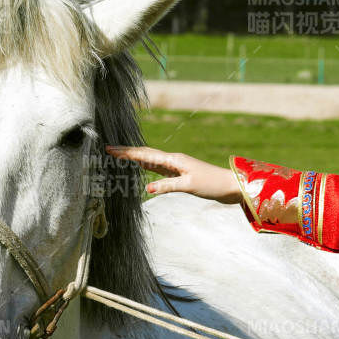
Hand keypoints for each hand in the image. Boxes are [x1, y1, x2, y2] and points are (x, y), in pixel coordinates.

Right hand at [104, 145, 242, 203]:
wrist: (230, 186)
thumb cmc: (212, 184)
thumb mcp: (189, 186)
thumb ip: (168, 186)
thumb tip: (147, 189)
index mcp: (174, 160)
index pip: (145, 155)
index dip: (127, 153)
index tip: (110, 150)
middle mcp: (173, 160)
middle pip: (145, 154)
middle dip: (127, 152)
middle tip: (108, 149)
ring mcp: (176, 166)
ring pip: (151, 159)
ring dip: (135, 157)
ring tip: (120, 154)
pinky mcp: (180, 173)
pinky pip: (158, 167)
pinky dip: (146, 165)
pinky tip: (142, 165)